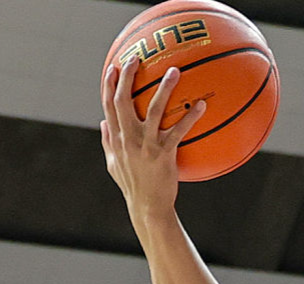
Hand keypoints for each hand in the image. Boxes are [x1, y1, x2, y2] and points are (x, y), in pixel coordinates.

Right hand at [100, 60, 207, 217]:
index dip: (109, 85)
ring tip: (174, 70)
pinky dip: (190, 117)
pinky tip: (201, 105)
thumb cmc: (133, 185)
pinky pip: (179, 131)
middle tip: (137, 57)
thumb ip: (107, 142)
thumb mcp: (113, 164)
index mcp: (116, 139)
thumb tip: (102, 122)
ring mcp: (146, 145)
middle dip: (128, 77)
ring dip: (164, 88)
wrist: (147, 206)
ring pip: (154, 110)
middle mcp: (128, 139)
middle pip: (123, 101)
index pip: (108, 106)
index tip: (114, 67)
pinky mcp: (164, 154)